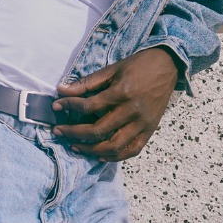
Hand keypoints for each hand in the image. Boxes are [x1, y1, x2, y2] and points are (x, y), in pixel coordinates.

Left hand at [51, 47, 177, 161]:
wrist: (167, 66)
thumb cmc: (137, 66)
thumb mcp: (111, 69)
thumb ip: (86, 83)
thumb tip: (61, 90)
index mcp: (122, 93)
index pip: (89, 106)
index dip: (69, 106)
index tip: (55, 106)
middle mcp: (133, 112)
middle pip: (99, 130)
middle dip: (74, 133)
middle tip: (58, 132)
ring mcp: (143, 124)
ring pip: (114, 146)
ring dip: (91, 150)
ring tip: (74, 146)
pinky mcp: (150, 131)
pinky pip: (132, 151)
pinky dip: (115, 156)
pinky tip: (99, 154)